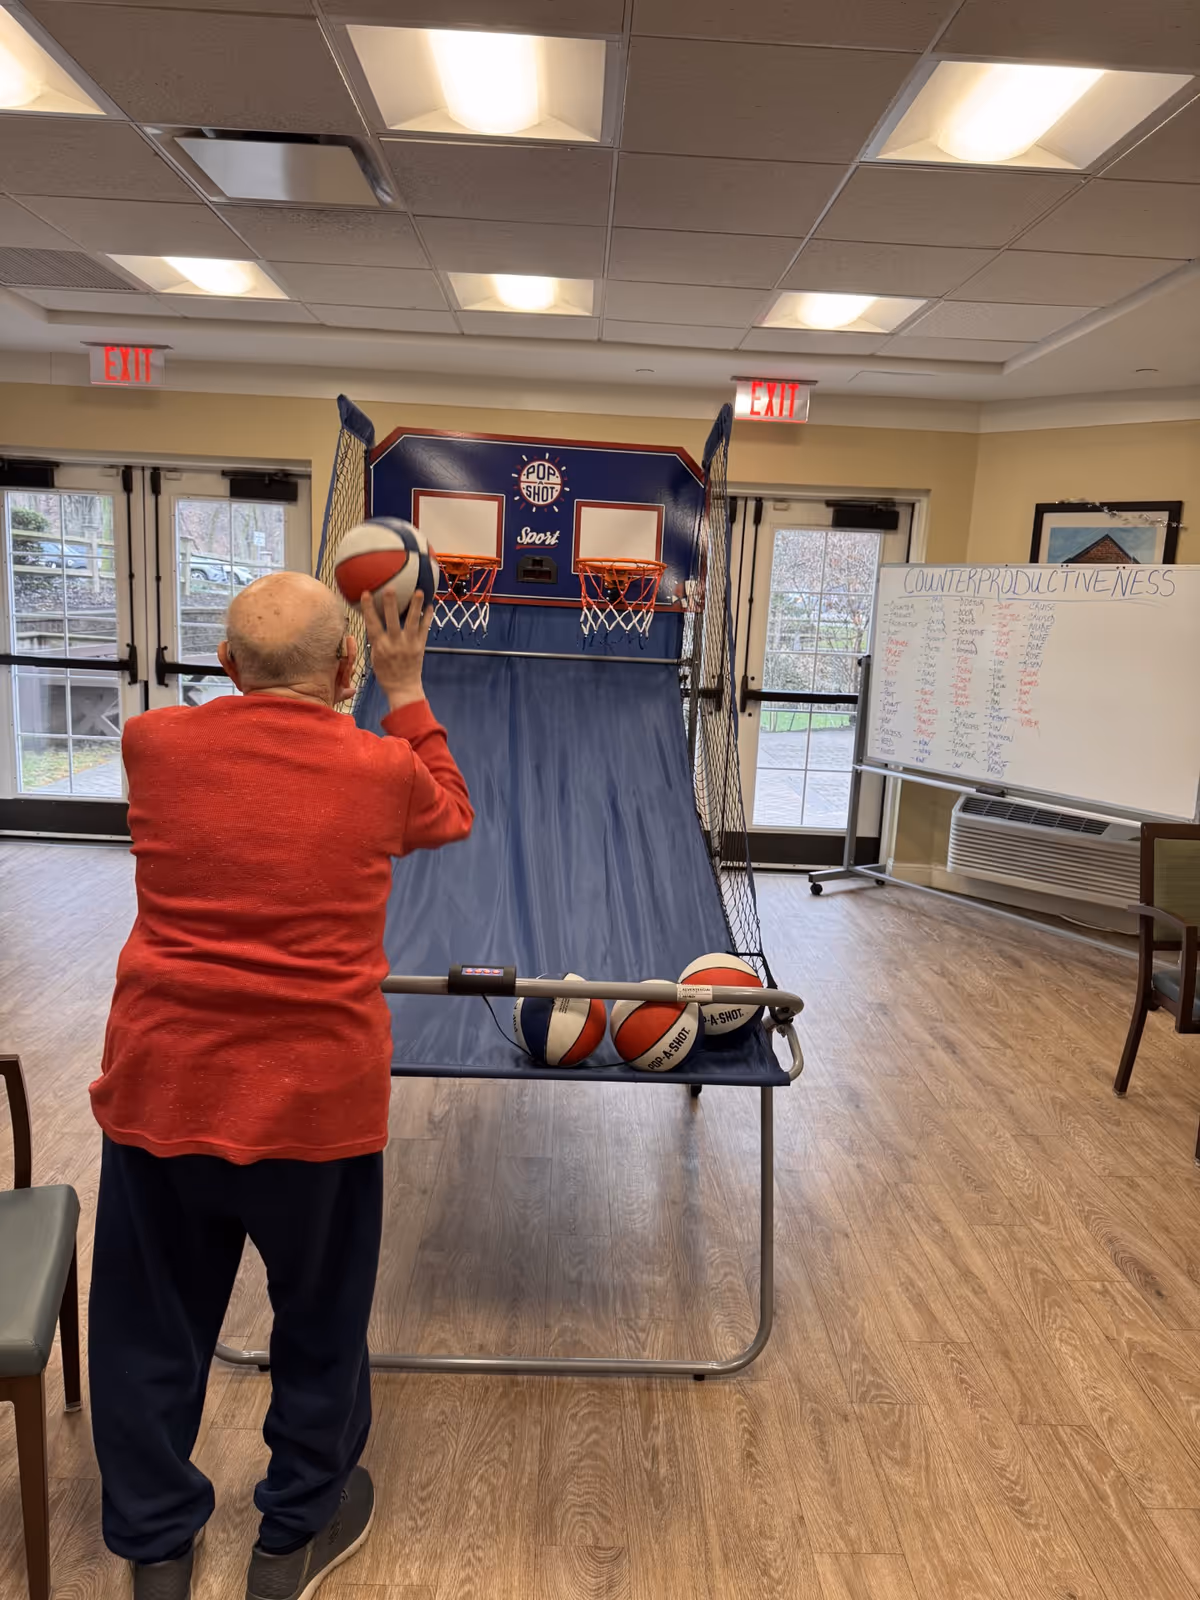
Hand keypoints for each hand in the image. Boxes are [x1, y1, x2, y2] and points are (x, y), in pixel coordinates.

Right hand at [361, 589, 432, 711]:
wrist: (403, 688)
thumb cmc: (386, 674)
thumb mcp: (374, 657)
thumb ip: (375, 640)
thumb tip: (373, 623)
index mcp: (380, 646)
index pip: (372, 624)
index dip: (368, 608)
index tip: (366, 593)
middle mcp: (394, 643)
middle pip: (392, 620)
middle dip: (390, 604)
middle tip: (390, 588)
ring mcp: (409, 644)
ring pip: (412, 622)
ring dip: (416, 606)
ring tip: (419, 592)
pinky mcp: (420, 647)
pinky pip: (425, 630)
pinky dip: (428, 617)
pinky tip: (431, 606)